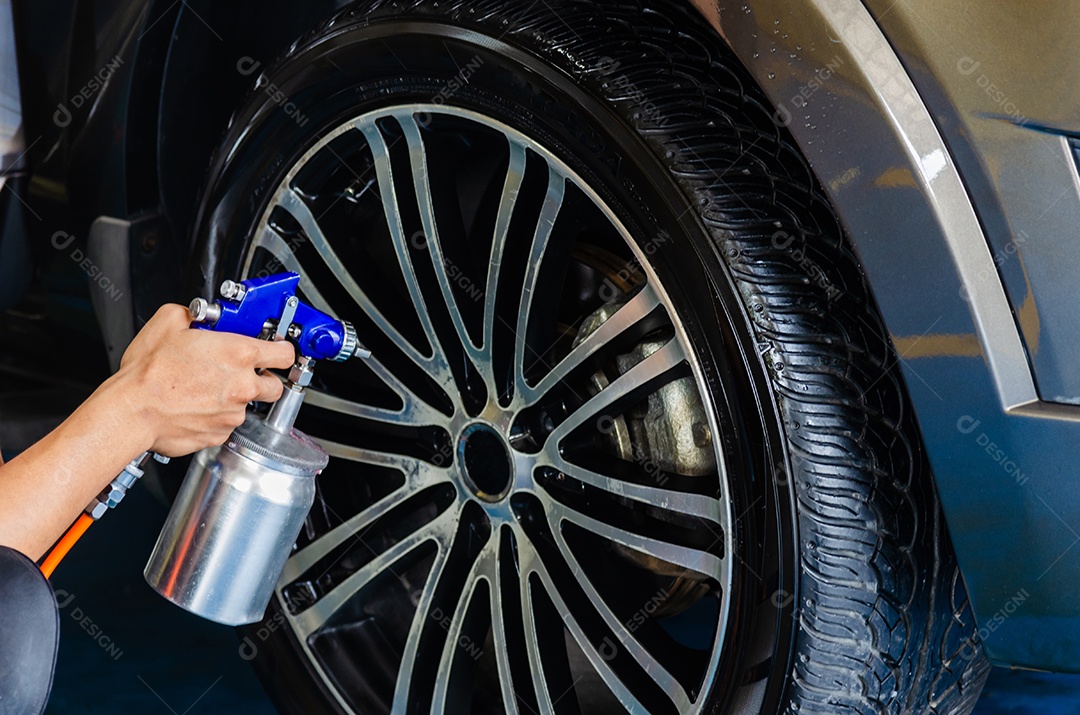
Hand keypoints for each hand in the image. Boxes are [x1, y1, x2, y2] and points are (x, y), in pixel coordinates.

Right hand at [113, 304, 296, 455]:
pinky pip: (227, 424)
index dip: (282, 351)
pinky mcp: (220, 434)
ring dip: (235, 398)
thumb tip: (198, 314)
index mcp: (239, 354)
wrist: (132, 411)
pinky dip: (216, 416)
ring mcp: (233, 413)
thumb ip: (194, 313)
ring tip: (206, 389)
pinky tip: (196, 406)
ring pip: (247, 406)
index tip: (277, 351)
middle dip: (263, 378)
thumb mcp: (169, 322)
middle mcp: (243, 386)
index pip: (285, 354)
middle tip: (243, 373)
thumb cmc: (148, 372)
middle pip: (275, 385)